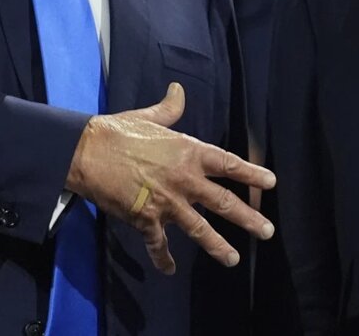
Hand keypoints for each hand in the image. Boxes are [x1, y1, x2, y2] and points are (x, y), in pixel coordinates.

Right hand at [66, 82, 275, 273]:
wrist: (87, 152)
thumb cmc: (118, 131)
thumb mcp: (149, 116)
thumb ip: (169, 108)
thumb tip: (178, 90)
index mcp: (189, 152)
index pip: (229, 164)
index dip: (252, 174)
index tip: (270, 183)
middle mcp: (185, 179)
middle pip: (223, 202)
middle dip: (248, 218)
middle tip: (267, 231)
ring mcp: (167, 202)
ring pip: (199, 229)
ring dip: (216, 245)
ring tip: (233, 259)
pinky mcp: (146, 219)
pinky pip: (158, 243)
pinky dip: (162, 257)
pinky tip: (168, 269)